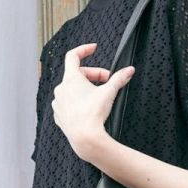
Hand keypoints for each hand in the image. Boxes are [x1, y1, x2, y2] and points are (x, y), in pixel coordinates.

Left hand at [51, 42, 135, 160]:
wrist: (85, 139)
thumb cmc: (93, 115)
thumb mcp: (109, 93)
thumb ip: (119, 79)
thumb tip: (129, 70)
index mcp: (71, 79)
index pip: (73, 55)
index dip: (84, 49)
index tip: (93, 49)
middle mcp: (61, 89)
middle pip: (77, 74)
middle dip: (93, 75)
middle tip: (107, 81)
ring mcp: (58, 103)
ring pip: (71, 89)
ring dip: (84, 89)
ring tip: (97, 96)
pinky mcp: (59, 115)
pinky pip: (68, 103)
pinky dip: (77, 101)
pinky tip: (87, 108)